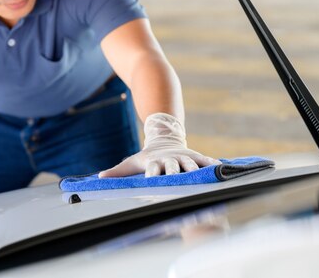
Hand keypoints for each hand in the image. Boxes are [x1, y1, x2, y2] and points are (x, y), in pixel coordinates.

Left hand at [99, 113, 219, 177]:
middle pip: (173, 166)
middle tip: (176, 176)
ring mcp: (183, 157)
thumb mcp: (132, 162)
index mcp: (155, 163)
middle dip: (174, 171)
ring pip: (190, 163)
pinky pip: (204, 160)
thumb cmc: (147, 157)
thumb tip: (99, 178)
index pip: (153, 169)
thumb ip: (117, 171)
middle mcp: (170, 160)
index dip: (152, 174)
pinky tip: (219, 167)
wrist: (164, 139)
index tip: (150, 179)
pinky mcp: (194, 156)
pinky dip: (211, 163)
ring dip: (194, 168)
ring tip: (199, 174)